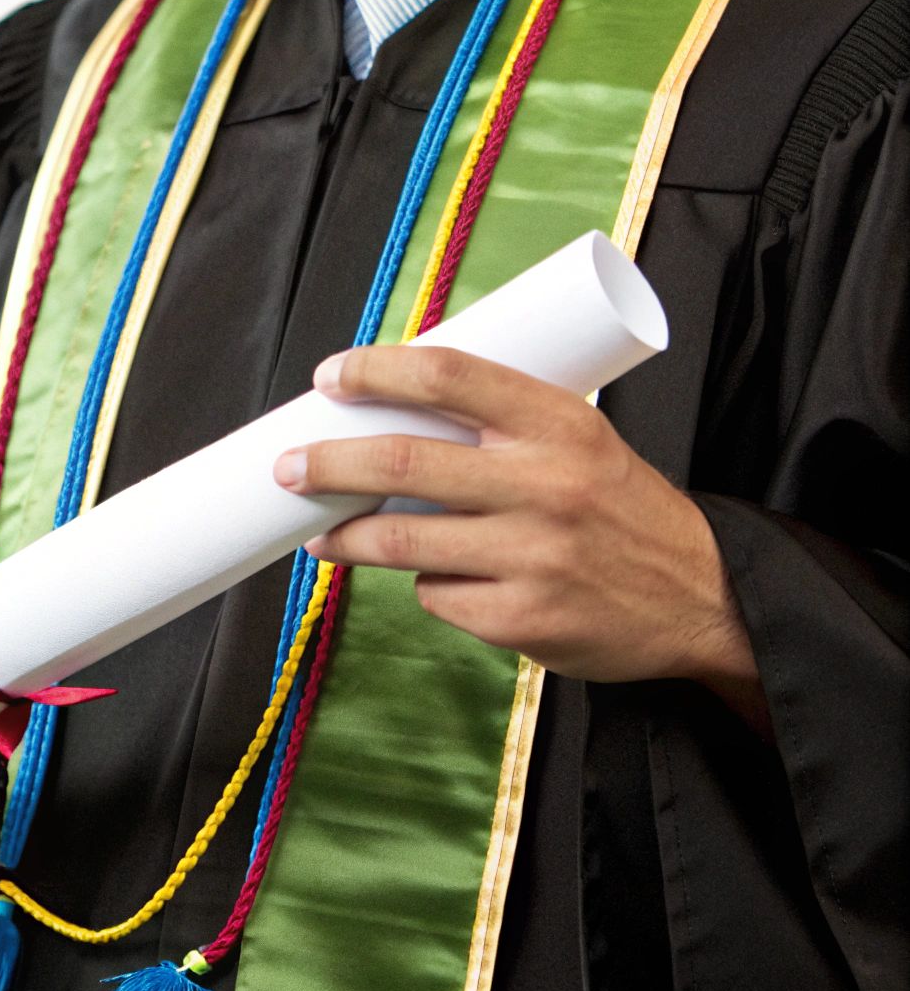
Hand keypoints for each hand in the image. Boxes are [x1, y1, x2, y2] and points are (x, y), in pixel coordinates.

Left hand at [274, 346, 764, 729]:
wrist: (704, 598)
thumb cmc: (620, 508)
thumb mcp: (579, 442)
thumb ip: (500, 430)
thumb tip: (385, 419)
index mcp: (560, 424)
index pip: (449, 376)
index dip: (376, 371)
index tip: (330, 376)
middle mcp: (546, 485)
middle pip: (403, 465)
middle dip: (327, 464)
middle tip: (287, 466)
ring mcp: (532, 557)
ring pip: (401, 543)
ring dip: (347, 539)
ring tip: (323, 533)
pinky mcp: (521, 620)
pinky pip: (438, 596)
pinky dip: (430, 586)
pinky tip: (450, 580)